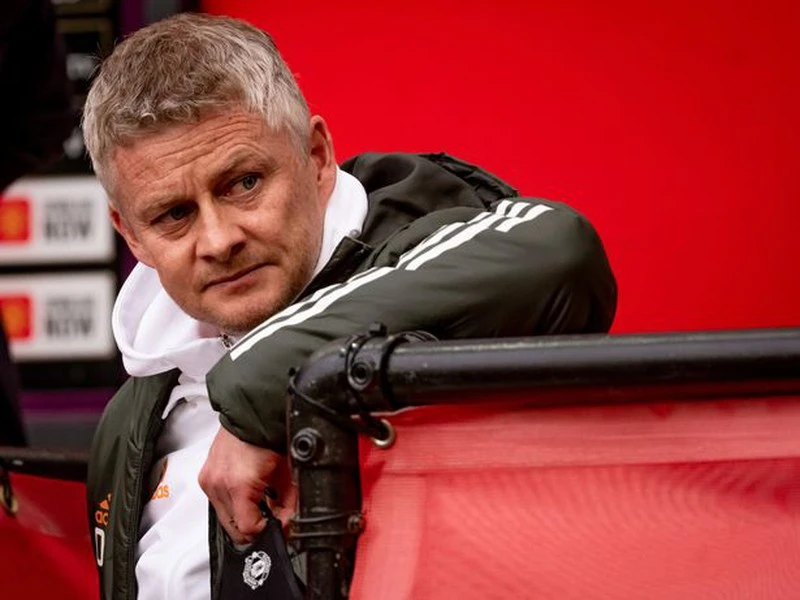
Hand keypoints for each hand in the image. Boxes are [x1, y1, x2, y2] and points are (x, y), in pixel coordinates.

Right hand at [199, 428, 295, 544]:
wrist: (253, 412)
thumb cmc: (269, 435)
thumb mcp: (287, 473)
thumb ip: (288, 503)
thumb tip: (287, 524)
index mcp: (239, 484)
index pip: (247, 529)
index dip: (266, 532)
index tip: (277, 528)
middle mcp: (219, 484)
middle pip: (233, 529)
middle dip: (253, 528)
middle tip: (270, 519)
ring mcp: (209, 480)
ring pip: (223, 518)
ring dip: (241, 516)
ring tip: (259, 501)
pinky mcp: (205, 476)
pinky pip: (218, 502)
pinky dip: (232, 503)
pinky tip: (247, 492)